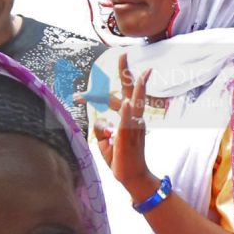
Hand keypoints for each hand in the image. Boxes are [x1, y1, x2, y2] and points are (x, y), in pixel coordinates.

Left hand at [92, 65, 157, 200]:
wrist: (133, 178)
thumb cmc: (120, 161)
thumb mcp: (105, 142)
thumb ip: (100, 129)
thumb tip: (99, 121)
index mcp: (128, 120)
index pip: (118, 98)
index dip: (102, 92)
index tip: (90, 85)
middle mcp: (133, 119)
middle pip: (130, 92)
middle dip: (127, 73)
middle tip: (122, 55)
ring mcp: (134, 127)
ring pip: (135, 103)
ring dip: (137, 88)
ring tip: (143, 74)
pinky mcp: (129, 137)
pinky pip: (128, 122)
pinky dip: (127, 113)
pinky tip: (128, 103)